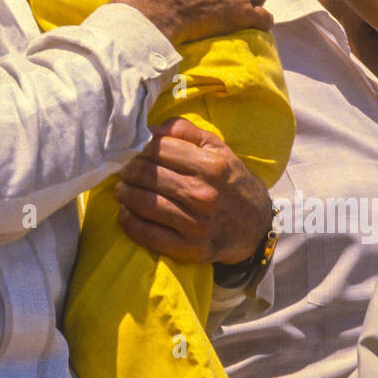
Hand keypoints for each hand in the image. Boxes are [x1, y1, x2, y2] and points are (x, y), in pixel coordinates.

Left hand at [115, 118, 271, 264]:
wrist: (255, 226)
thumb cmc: (230, 181)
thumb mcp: (216, 148)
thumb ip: (183, 131)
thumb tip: (149, 128)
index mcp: (210, 166)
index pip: (159, 149)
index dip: (140, 149)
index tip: (134, 153)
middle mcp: (203, 194)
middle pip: (147, 175)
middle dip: (128, 171)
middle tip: (123, 172)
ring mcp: (195, 224)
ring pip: (143, 203)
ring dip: (125, 194)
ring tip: (122, 190)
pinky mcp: (188, 249)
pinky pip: (146, 234)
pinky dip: (129, 221)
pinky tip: (126, 213)